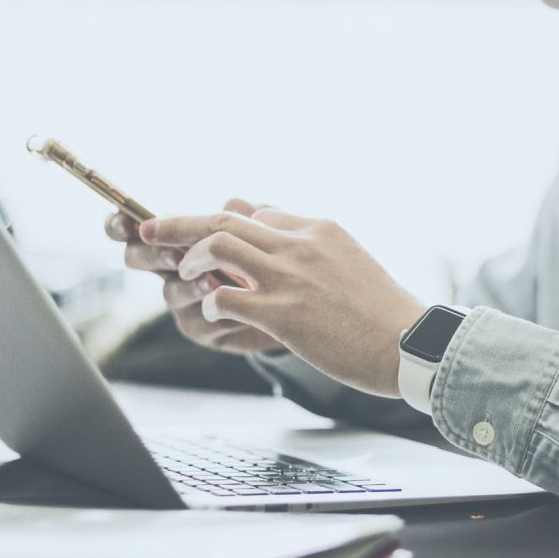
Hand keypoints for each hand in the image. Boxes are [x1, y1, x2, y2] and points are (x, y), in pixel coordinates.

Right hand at [104, 198, 285, 354]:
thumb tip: (232, 203)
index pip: (136, 228)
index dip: (121, 223)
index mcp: (178, 238)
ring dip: (189, 286)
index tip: (126, 221)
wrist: (293, 303)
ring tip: (212, 281)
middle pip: (138, 258)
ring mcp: (184, 300)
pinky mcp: (203, 328)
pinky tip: (236, 307)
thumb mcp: (265, 229)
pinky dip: (217, 311)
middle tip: (174, 255)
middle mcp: (173, 268)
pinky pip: (198, 321)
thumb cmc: (273, 259)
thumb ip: (247, 214)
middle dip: (151, 255)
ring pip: (170, 292)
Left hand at [139, 206, 426, 396]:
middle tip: (148, 230)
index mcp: (319, 229)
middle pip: (225, 218)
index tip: (201, 236)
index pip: (257, 212)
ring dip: (190, 259)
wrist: (410, 345)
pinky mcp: (284, 314)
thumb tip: (286, 252)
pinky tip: (216, 313)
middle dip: (178, 223)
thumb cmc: (385, 315)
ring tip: (184, 276)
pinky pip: (227, 296)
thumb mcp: (351, 263)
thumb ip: (315, 252)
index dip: (222, 223)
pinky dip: (212, 303)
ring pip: (218, 246)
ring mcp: (291, 277)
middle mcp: (301, 244)